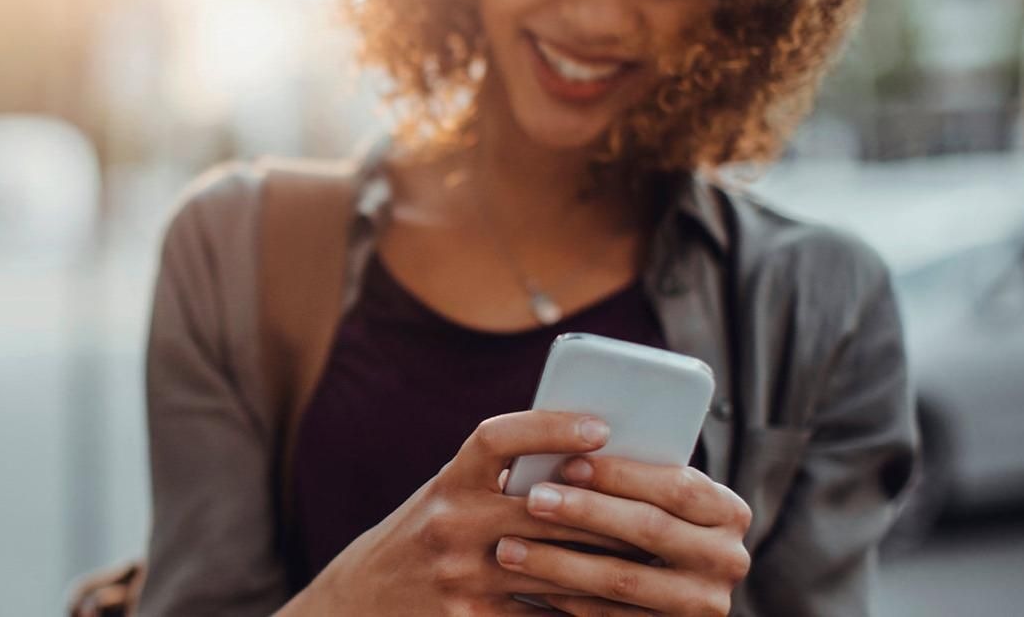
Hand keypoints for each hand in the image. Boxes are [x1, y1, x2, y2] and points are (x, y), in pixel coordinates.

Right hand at [280, 411, 630, 615]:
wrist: (362, 599)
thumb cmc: (423, 537)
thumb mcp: (448, 496)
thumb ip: (500, 481)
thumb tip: (587, 463)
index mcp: (448, 481)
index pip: (499, 438)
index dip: (550, 426)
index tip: (600, 425)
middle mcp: (450, 523)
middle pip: (548, 510)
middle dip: (609, 511)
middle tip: (661, 508)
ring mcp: (460, 576)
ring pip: (557, 568)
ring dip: (610, 565)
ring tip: (654, 559)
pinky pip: (545, 616)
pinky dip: (585, 612)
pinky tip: (618, 607)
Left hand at [494, 456, 752, 615]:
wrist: (670, 596)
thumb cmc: (647, 525)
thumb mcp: (656, 500)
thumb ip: (632, 479)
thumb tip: (568, 447)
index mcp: (728, 512)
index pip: (676, 485)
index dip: (621, 474)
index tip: (568, 464)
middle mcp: (728, 559)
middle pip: (649, 528)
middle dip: (585, 512)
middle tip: (533, 500)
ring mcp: (703, 603)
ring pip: (623, 579)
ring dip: (560, 562)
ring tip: (510, 548)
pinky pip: (611, 616)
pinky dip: (567, 599)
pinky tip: (530, 585)